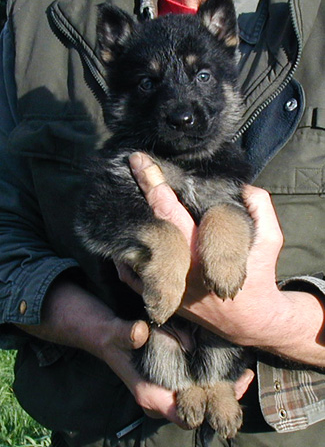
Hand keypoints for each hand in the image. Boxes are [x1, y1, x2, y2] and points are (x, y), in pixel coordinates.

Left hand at [125, 152, 282, 343]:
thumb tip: (243, 186)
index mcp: (202, 254)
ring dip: (127, 225)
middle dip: (138, 194)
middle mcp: (179, 270)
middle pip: (147, 226)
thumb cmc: (259, 277)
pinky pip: (133, 277)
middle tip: (130, 167)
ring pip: (134, 253)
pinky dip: (125, 257)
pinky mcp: (162, 298)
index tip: (141, 161)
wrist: (250, 320)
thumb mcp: (270, 241)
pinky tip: (125, 238)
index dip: (154, 183)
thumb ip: (260, 209)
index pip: (171, 211)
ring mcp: (167, 286)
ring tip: (123, 197)